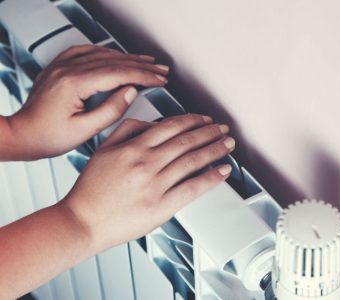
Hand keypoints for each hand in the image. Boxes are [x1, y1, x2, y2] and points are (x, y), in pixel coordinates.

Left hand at [6, 45, 168, 159]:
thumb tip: (130, 92)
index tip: (159, 79)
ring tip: (147, 62)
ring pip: (103, 54)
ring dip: (128, 58)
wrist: (24, 134)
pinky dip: (107, 52)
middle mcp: (68, 69)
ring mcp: (62, 65)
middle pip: (114, 61)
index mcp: (74, 84)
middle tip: (161, 70)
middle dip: (142, 65)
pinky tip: (117, 55)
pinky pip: (87, 51)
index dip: (143, 76)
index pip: (118, 73)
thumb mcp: (84, 130)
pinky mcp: (60, 66)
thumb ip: (110, 110)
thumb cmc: (49, 136)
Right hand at [60, 114, 234, 250]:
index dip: (193, 121)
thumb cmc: (92, 188)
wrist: (83, 221)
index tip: (205, 120)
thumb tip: (153, 122)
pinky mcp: (161, 207)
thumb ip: (127, 130)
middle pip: (186, 141)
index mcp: (133, 147)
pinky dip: (210, 178)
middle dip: (209, 133)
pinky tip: (222, 170)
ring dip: (214, 150)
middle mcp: (146, 163)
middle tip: (223, 129)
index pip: (171, 127)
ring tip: (228, 144)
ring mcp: (155, 185)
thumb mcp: (104, 149)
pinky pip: (192, 188)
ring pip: (192, 161)